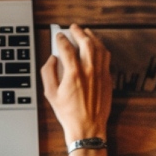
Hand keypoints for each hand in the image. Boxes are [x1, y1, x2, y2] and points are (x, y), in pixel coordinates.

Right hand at [40, 24, 111, 145]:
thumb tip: (52, 59)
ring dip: (92, 37)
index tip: (58, 36)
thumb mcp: (50, 93)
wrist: (87, 127)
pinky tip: (97, 47)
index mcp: (73, 73)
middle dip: (79, 32)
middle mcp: (89, 70)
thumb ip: (48, 72)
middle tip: (73, 28)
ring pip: (99, 48)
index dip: (61, 39)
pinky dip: (101, 48)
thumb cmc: (68, 112)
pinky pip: (106, 58)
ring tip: (86, 33)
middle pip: (86, 43)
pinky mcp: (108, 79)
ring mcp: (101, 74)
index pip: (66, 48)